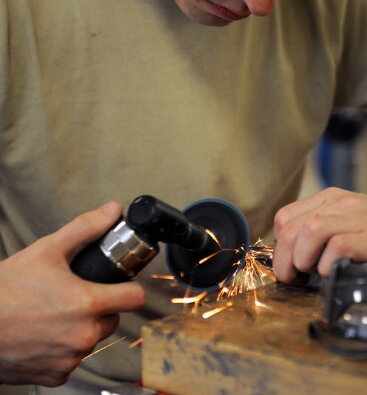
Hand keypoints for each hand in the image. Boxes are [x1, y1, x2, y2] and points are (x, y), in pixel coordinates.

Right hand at [0, 201, 143, 386]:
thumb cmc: (7, 289)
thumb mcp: (47, 250)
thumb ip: (85, 228)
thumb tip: (113, 210)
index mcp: (87, 303)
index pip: (135, 298)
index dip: (129, 287)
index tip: (120, 283)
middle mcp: (83, 336)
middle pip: (114, 318)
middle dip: (101, 306)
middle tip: (75, 294)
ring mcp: (70, 359)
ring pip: (92, 339)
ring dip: (82, 328)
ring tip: (55, 313)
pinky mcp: (56, 376)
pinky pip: (73, 359)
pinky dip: (64, 348)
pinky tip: (46, 333)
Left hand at [273, 187, 366, 282]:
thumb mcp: (348, 222)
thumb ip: (322, 230)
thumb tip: (292, 256)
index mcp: (330, 199)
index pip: (285, 216)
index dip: (279, 245)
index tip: (286, 264)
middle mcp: (339, 203)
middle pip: (291, 227)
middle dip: (283, 259)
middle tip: (291, 278)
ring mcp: (356, 217)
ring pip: (309, 231)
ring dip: (303, 259)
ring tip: (313, 273)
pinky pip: (336, 248)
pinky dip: (329, 266)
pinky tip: (336, 272)